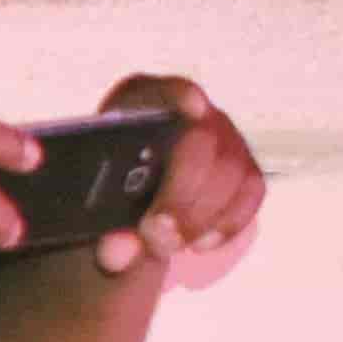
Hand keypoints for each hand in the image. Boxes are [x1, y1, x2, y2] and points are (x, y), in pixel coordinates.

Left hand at [90, 73, 265, 280]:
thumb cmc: (102, 203)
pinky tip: (200, 243)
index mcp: (137, 106)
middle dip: (182, 190)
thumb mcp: (91, 219)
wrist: (128, 219)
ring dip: (200, 214)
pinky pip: (250, 190)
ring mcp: (220, 137)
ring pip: (230, 167)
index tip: (192, 108)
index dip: (181, 94)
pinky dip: (227, 221)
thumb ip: (101, 233)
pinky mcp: (241, 168)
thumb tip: (118, 251)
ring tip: (166, 246)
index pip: (162, 90)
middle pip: (201, 138)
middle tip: (157, 234)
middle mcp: (186, 113)